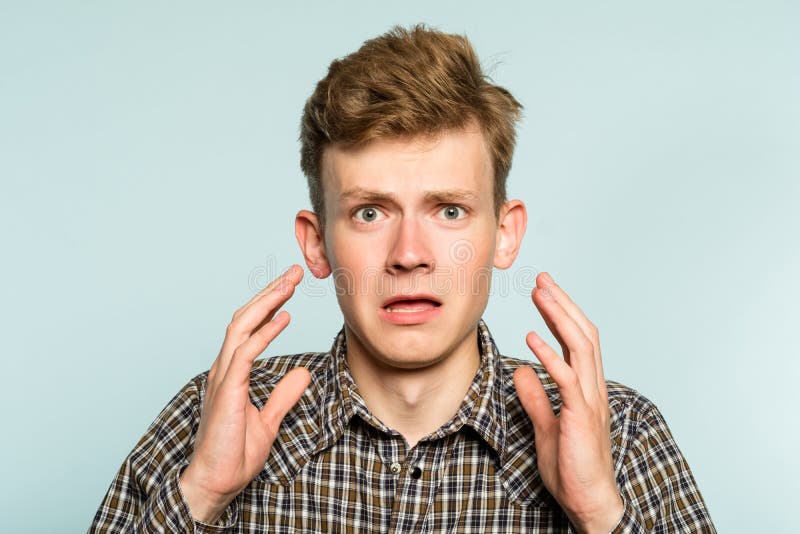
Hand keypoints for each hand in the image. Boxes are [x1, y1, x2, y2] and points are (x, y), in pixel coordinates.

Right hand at [179, 264, 310, 522]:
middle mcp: (224, 368)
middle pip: (245, 318)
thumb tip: (303, 373)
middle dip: (270, 293)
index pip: (249, 328)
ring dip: (267, 302)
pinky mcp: (227, 390)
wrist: (217, 482)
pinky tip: (282, 318)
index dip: (269, 306)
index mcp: (232, 372)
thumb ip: (284, 395)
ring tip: (289, 283)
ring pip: (242, 327)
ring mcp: (223, 377)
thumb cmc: (234, 453)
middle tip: (294, 272)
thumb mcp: (269, 419)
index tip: (290, 288)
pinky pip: (245, 353)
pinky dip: (263, 333)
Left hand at [513, 272, 622, 533]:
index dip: (562, 314)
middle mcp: (593, 388)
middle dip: (562, 303)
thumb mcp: (545, 426)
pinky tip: (533, 337)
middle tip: (542, 279)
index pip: (578, 341)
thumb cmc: (570, 468)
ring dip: (559, 317)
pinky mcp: (580, 416)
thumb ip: (534, 398)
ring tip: (540, 294)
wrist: (587, 501)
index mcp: (586, 388)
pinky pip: (566, 379)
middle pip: (583, 334)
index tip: (544, 292)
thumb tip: (520, 371)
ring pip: (581, 347)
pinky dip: (551, 356)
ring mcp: (589, 400)